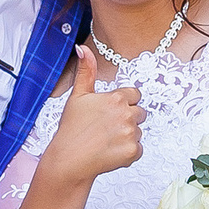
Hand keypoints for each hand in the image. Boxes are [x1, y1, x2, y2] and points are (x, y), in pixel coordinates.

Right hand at [38, 48, 144, 186]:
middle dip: (127, 119)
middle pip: (139, 113)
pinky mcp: (133, 151)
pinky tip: (110, 151)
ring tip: (106, 140)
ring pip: (138, 131)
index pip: (134, 94)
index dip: (123, 103)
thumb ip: (85, 71)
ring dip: (126, 136)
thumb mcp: (77, 96)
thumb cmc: (71, 129)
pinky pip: (138, 149)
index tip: (110, 112)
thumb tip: (83, 48)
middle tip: (106, 127)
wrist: (69, 160)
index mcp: (116, 98)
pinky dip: (127, 152)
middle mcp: (126, 113)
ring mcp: (131, 133)